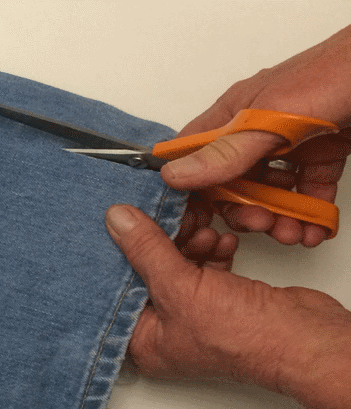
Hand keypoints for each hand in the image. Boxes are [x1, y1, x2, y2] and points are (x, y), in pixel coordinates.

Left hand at [106, 204, 350, 408]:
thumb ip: (145, 250)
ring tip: (202, 230)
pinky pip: (204, 267)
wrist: (303, 338)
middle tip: (169, 216)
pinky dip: (210, 250)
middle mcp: (166, 331)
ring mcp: (194, 316)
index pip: (117, 291)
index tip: (121, 224)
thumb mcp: (178, 287)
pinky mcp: (219, 300)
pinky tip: (220, 241)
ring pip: (178, 266)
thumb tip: (118, 220)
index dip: (119, 256)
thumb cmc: (242, 337)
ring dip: (190, 241)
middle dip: (162, 242)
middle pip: (149, 274)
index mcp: (144, 342)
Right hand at [161, 25, 350, 246]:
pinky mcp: (318, 156)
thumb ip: (226, 151)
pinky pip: (306, 192)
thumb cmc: (335, 73)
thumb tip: (176, 174)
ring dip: (278, 218)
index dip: (192, 187)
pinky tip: (314, 228)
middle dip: (245, 211)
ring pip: (269, 193)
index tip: (201, 215)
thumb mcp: (271, 118)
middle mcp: (256, 133)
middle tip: (262, 224)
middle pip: (233, 183)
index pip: (195, 156)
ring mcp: (287, 146)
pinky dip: (309, 214)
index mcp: (234, 115)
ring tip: (293, 232)